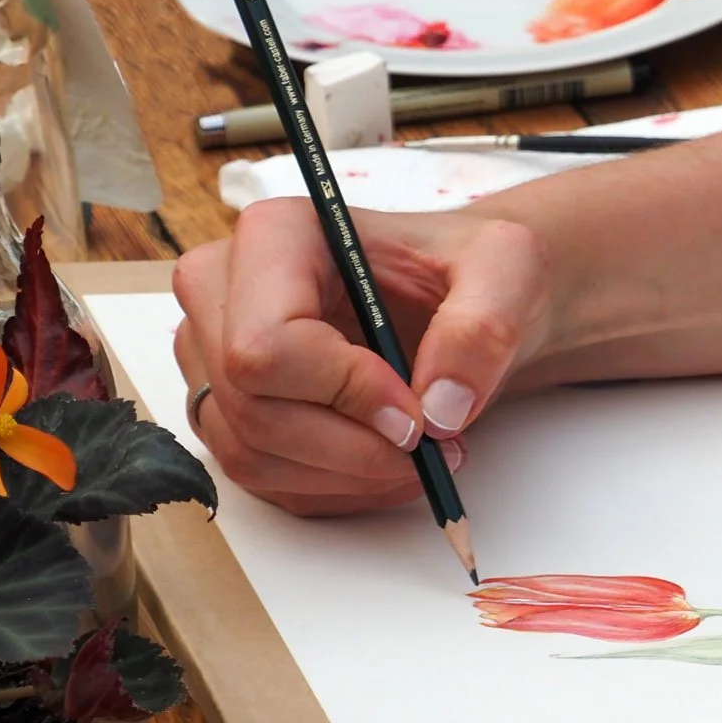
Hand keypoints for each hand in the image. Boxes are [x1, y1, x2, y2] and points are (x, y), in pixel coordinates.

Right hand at [171, 198, 551, 515]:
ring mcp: (215, 354)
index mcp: (277, 235)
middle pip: (251, 407)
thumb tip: (442, 406)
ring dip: (347, 475)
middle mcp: (225, 289)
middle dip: (351, 447)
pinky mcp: (229, 408)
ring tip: (423, 454)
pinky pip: (262, 478)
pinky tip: (390, 463)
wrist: (467, 297)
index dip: (344, 394)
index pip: (267, 345)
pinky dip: (335, 487)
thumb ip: (483, 327)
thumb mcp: (506, 271)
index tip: (417, 414)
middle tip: (429, 447)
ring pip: (250, 452)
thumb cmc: (471, 268)